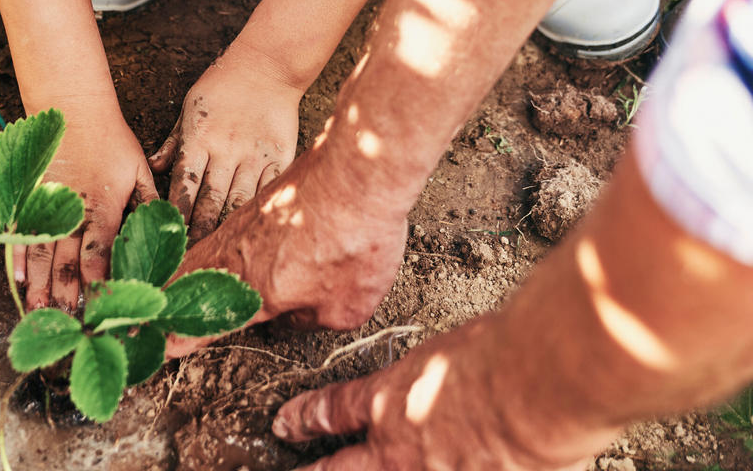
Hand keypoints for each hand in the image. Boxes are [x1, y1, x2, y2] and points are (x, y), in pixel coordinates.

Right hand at [14, 108, 157, 311]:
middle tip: (67, 324)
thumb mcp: (139, 169)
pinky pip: (24, 231)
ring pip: (43, 252)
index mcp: (104, 205)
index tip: (104, 310)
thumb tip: (167, 233)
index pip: (101, 252)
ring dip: (41, 285)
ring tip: (39, 313)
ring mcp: (49, 204)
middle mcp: (74, 210)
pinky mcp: (32, 198)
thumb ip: (149, 204)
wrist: (73, 109)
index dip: (102, 283)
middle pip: (68, 260)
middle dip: (67, 294)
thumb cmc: (112, 140)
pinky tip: (19, 279)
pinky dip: (20, 256)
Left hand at [150, 40, 302, 240]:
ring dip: (226, 229)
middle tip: (189, 258)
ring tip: (216, 256)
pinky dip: (259, 213)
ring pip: (237, 201)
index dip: (175, 214)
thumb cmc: (221, 85)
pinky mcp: (279, 158)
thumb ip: (173, 142)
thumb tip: (152, 168)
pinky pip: (268, 191)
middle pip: (209, 201)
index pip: (183, 185)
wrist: (266, 66)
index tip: (167, 238)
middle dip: (198, 232)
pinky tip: (252, 232)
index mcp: (198, 139)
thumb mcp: (189, 108)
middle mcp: (225, 151)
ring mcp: (253, 156)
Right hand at [164, 129, 408, 354]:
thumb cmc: (357, 241)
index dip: (182, 337)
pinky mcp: (257, 204)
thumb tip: (286, 315)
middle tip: (141, 317)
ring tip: (160, 288)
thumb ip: (305, 320)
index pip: (208, 321)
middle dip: (165, 303)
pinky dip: (201, 250)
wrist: (358, 170)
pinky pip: (218, 234)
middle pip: (190, 283)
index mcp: (256, 290)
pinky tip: (203, 253)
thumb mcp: (345, 308)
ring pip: (201, 255)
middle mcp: (238, 256)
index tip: (158, 347)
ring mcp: (244, 224)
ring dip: (179, 275)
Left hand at [271, 319, 594, 469]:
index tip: (283, 424)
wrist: (529, 389)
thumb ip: (433, 377)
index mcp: (388, 401)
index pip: (334, 410)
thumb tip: (442, 382)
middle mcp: (398, 451)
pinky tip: (451, 467)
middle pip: (339, 470)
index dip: (305, 418)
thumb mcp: (445, 353)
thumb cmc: (494, 355)